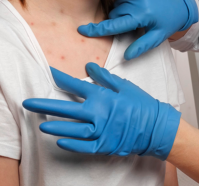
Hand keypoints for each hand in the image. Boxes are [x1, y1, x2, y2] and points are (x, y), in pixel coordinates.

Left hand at [22, 63, 180, 160]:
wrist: (156, 126)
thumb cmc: (142, 104)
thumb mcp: (125, 86)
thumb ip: (105, 77)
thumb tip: (89, 66)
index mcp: (103, 96)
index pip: (76, 85)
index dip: (60, 78)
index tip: (49, 72)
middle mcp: (98, 114)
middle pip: (66, 109)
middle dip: (45, 105)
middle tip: (28, 103)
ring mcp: (100, 131)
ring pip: (72, 130)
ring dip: (56, 126)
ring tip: (42, 124)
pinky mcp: (104, 145)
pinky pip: (84, 147)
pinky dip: (71, 145)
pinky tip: (59, 142)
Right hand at [78, 0, 198, 59]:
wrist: (179, 3)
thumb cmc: (168, 22)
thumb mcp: (157, 37)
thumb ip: (141, 46)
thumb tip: (126, 56)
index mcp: (142, 15)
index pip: (115, 24)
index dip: (97, 29)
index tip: (82, 30)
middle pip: (114, 13)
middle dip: (119, 20)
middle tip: (134, 22)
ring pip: (117, 3)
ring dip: (122, 9)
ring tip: (137, 12)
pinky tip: (136, 2)